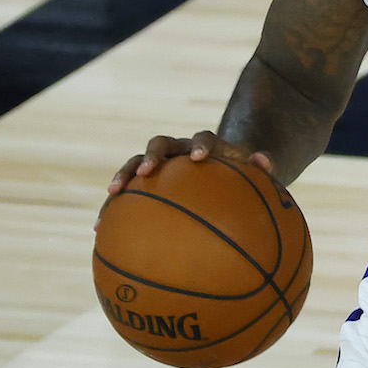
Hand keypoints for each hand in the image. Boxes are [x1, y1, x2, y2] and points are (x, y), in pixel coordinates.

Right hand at [100, 131, 272, 224]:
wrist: (220, 173)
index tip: (198, 158)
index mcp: (205, 146)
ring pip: (135, 163)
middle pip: (160, 144)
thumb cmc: (239, 178)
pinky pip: (125, 193)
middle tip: (146, 171)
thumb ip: (261, 168)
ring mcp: (158, 165)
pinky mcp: (143, 182)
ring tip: (112, 194)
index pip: (203, 139)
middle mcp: (178, 150)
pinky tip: (100, 229)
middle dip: (152, 156)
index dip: (200, 145)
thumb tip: (267, 163)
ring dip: (123, 176)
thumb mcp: (253, 174)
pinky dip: (112, 207)